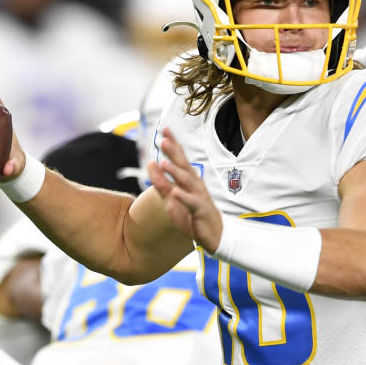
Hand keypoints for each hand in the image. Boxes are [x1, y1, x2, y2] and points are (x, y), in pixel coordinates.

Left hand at [147, 127, 222, 249]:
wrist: (214, 234)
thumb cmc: (192, 213)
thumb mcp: (171, 197)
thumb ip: (160, 181)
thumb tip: (150, 162)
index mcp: (188, 179)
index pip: (180, 159)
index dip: (173, 145)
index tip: (165, 130)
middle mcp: (195, 184)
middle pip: (184, 166)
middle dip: (175, 153)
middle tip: (164, 140)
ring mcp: (199, 196)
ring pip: (188, 182)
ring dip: (177, 172)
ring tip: (165, 163)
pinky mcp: (201, 210)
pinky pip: (192, 203)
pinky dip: (184, 197)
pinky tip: (176, 191)